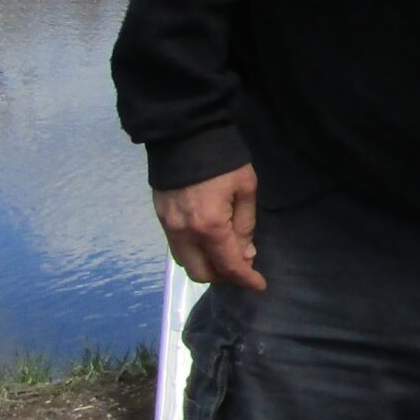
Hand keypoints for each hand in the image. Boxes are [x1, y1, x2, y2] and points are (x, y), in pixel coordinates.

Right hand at [152, 163, 264, 291]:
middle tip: (242, 266)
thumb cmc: (224, 160)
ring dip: (207, 266)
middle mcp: (184, 233)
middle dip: (224, 276)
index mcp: (209, 226)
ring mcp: (168, 227)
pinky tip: (208, 242)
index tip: (259, 285)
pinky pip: (177, 248)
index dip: (246, 279)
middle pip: (202, 273)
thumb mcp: (245, 189)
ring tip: (225, 254)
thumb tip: (245, 253)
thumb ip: (245, 225)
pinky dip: (194, 253)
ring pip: (186, 263)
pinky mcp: (160, 218)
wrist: (185, 133)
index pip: (228, 265)